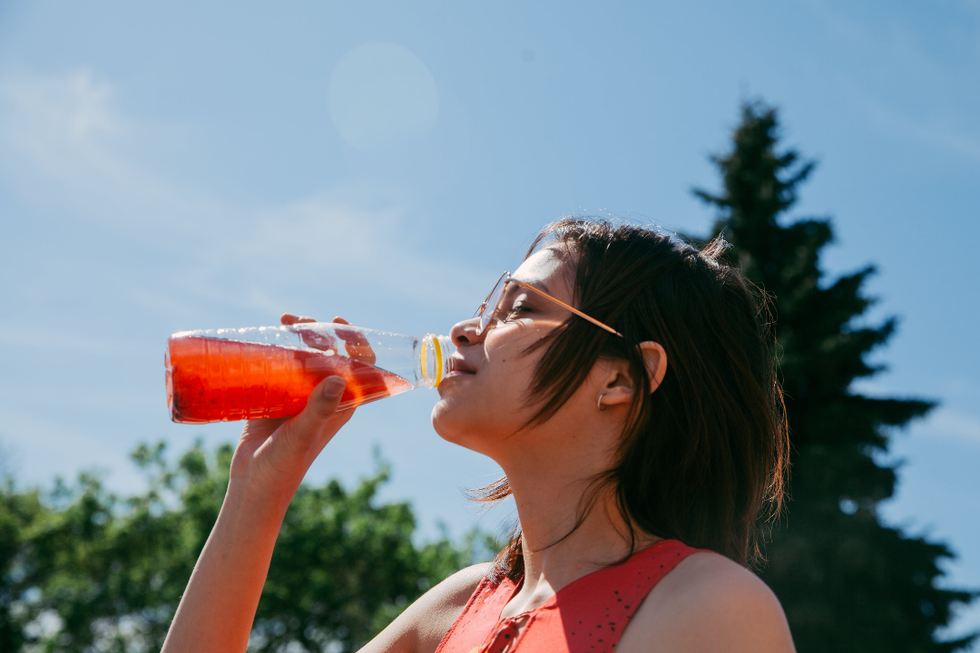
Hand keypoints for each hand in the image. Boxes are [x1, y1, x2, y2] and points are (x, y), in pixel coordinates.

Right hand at [228, 315, 355, 504]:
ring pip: (305, 357)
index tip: (337, 322)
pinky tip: (266, 338)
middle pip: (330, 355)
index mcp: (341, 404)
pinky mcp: (276, 397)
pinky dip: (277, 350)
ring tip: (282, 322)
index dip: (354, 341)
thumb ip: (319, 409)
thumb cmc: (285, 465)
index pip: (360, 366)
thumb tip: (340, 379)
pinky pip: (281, 366)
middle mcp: (323, 396)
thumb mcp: (303, 434)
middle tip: (297, 321)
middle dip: (319, 332)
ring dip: (297, 337)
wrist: (254, 484)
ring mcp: (299, 396)